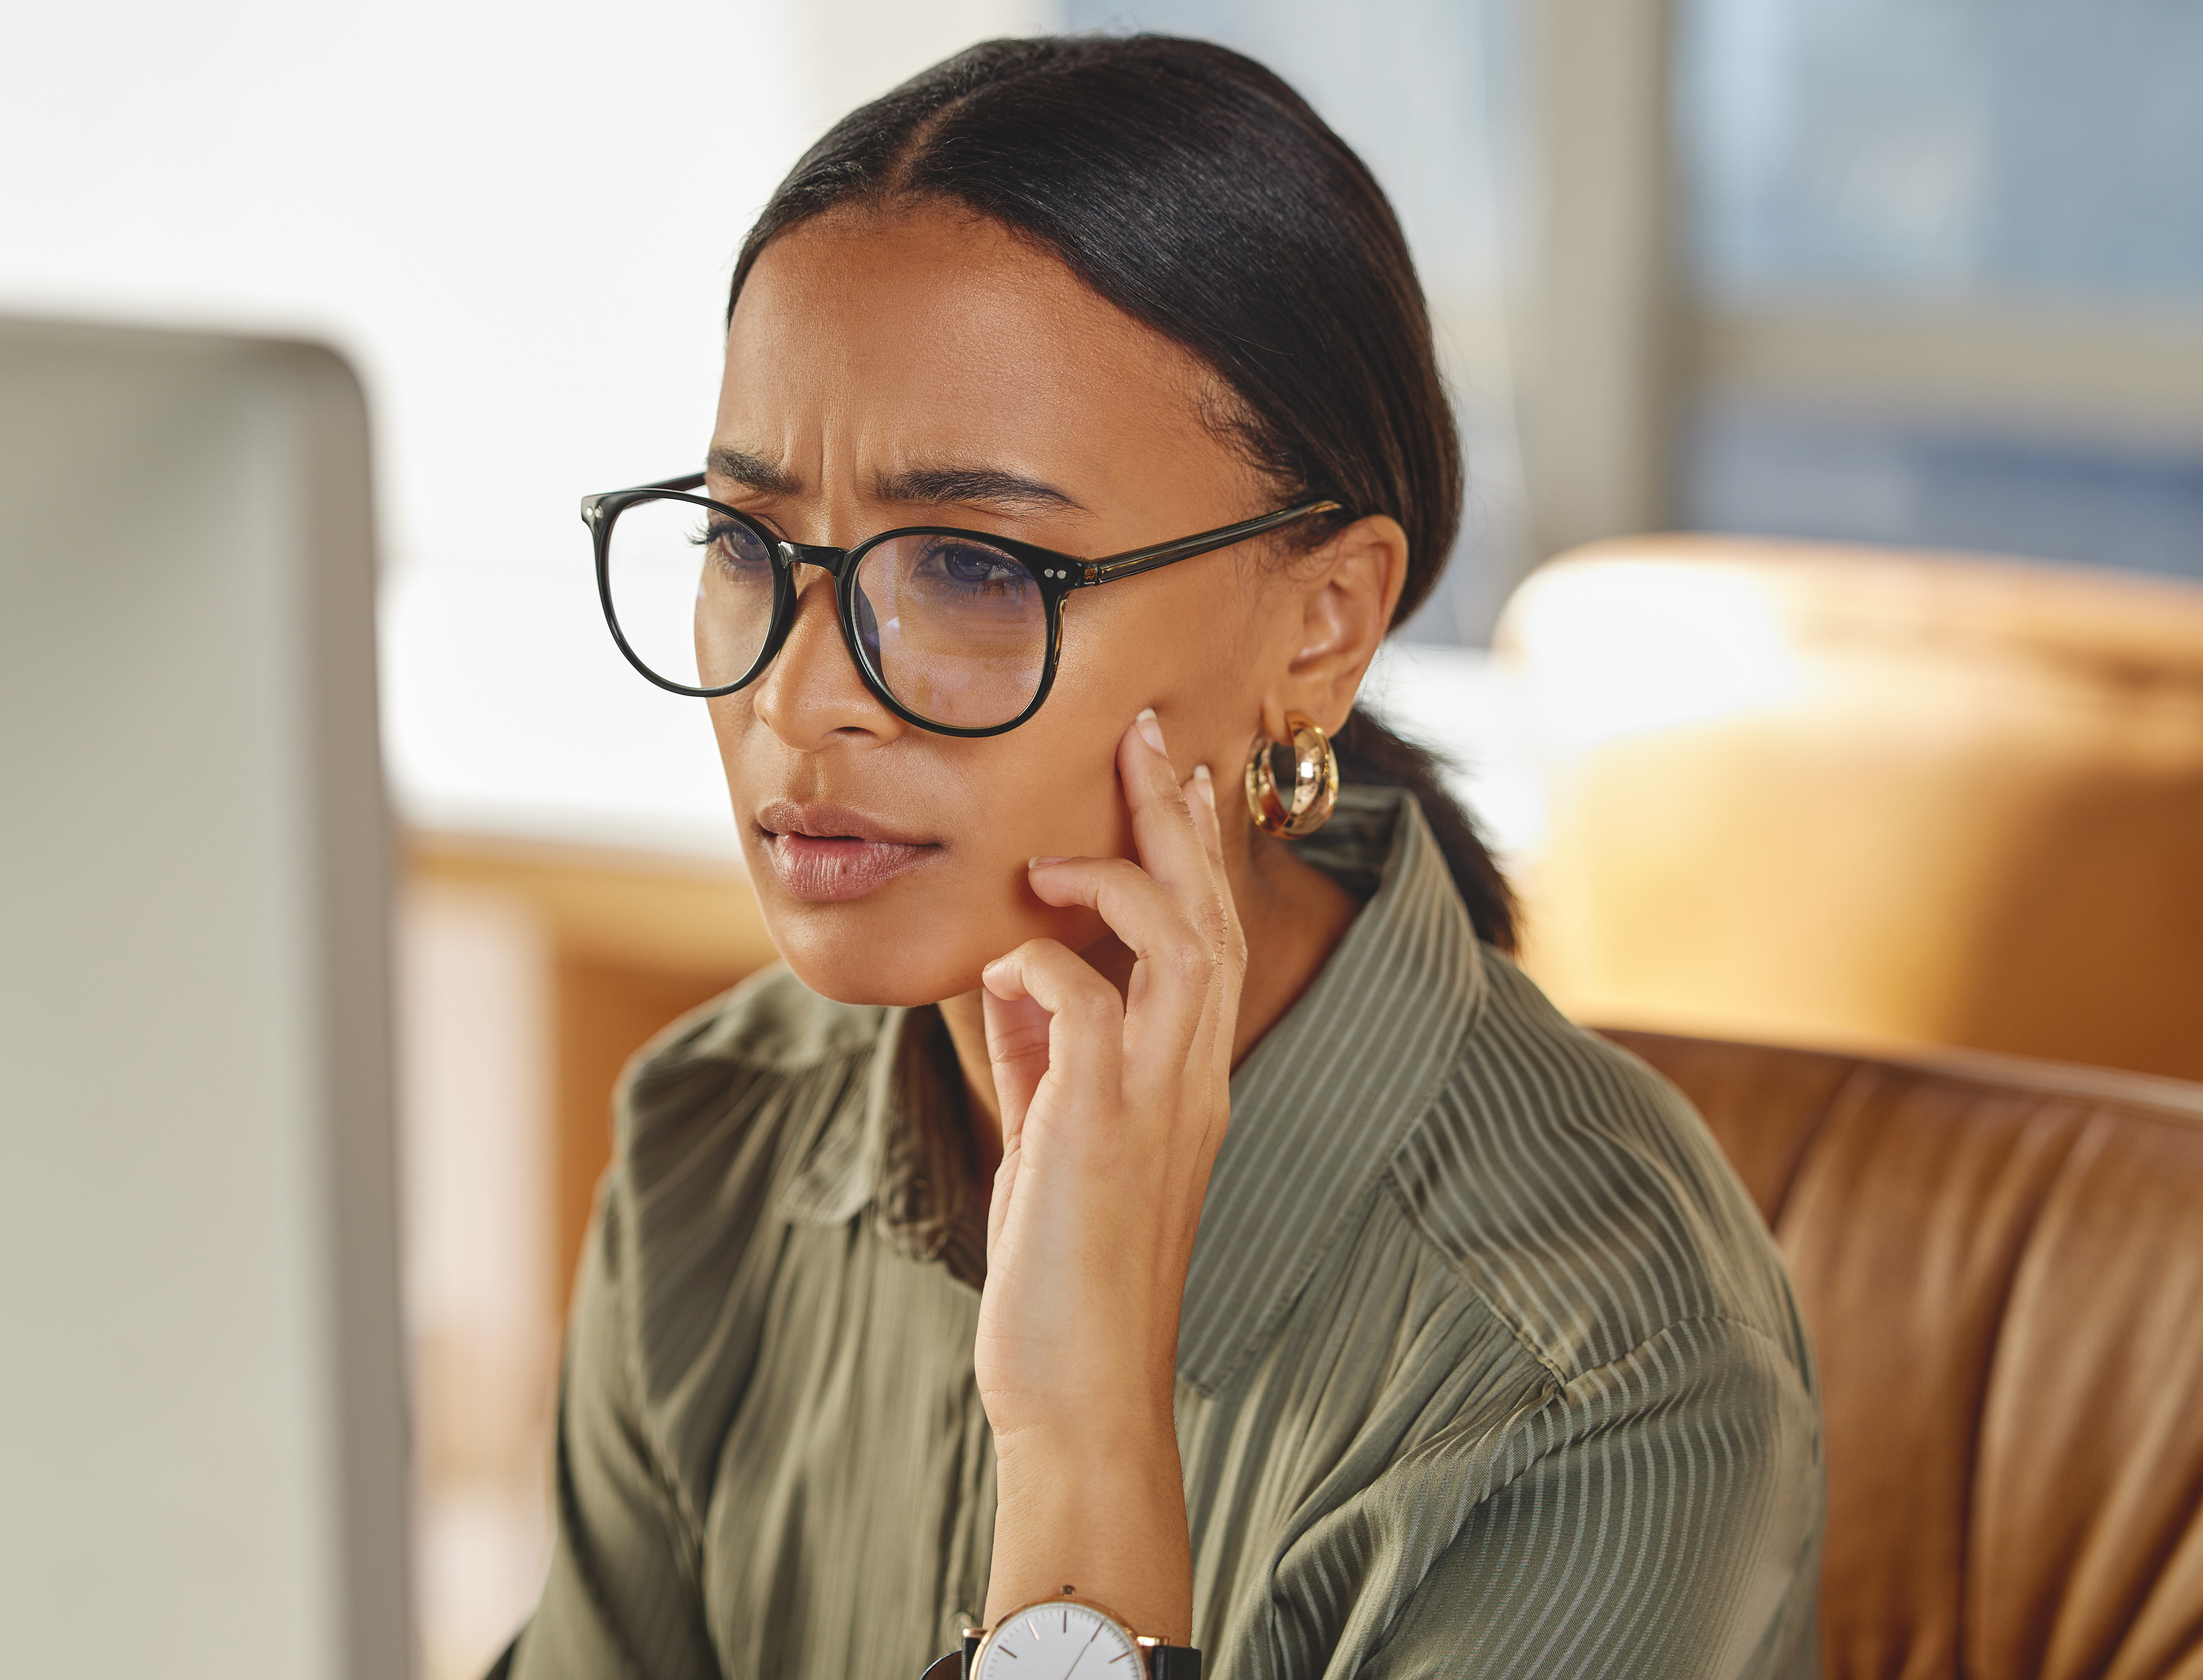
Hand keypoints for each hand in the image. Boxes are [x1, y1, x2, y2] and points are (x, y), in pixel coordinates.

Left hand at [972, 706, 1245, 1640]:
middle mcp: (1193, 1076)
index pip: (1204, 936)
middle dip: (1176, 817)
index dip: (1188, 850)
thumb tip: (1017, 972)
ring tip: (1067, 847)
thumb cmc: (1065, 1277)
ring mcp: (1159, 1098)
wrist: (1077, 1391)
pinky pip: (1084, 1000)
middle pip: (1208, 913)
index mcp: (1187, 1078)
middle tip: (1146, 734)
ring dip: (1127, 872)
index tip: (1168, 773)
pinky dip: (1041, 963)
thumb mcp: (1053, 1143)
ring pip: (1180, 941)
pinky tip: (1004, 961)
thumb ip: (1047, 1056)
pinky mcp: (1104, 1124)